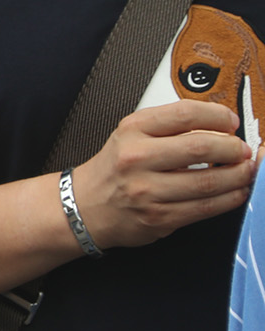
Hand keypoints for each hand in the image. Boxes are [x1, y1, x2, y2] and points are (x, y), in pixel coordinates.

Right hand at [71, 101, 256, 249]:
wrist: (85, 207)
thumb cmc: (115, 170)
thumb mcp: (131, 135)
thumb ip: (171, 127)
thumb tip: (221, 126)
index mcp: (132, 130)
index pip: (185, 114)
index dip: (218, 116)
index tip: (232, 123)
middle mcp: (137, 158)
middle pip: (201, 147)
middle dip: (234, 148)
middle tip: (243, 150)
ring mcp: (147, 190)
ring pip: (209, 181)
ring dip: (238, 175)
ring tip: (246, 170)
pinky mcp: (159, 217)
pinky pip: (206, 208)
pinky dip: (230, 199)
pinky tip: (236, 192)